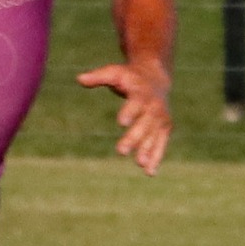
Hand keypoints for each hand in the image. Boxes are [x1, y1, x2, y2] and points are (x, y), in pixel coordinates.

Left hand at [77, 59, 171, 174]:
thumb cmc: (129, 77)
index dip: (129, 112)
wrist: (156, 79)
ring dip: (147, 150)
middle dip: (134, 137)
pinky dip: (156, 158)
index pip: (135, 103)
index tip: (121, 122)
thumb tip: (79, 78)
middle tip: (121, 151)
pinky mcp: (164, 128)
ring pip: (153, 136)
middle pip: (144, 124)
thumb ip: (98, 77)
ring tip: (140, 164)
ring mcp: (161, 119)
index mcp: (141, 93)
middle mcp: (154, 107)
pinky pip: (161, 144)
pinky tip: (150, 173)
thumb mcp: (114, 72)